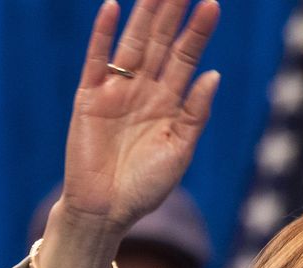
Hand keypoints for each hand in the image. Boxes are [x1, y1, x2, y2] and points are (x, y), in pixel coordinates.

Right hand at [56, 0, 219, 239]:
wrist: (107, 212)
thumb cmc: (145, 187)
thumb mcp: (180, 151)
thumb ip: (195, 113)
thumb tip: (213, 74)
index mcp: (169, 102)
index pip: (186, 57)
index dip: (198, 31)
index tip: (212, 4)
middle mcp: (143, 90)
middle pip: (161, 42)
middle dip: (172, 12)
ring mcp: (115, 91)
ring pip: (133, 43)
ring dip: (144, 15)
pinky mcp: (89, 98)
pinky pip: (96, 61)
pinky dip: (102, 35)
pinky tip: (112, 8)